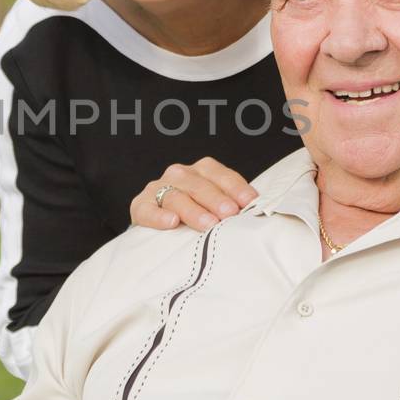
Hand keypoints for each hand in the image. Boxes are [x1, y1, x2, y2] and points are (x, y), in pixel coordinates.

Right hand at [131, 157, 257, 231]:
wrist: (158, 228)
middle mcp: (180, 175)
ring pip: (176, 196)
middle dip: (216, 199)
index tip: (249, 202)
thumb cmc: (194, 218)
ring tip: (208, 224)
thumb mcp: (214, 209)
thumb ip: (231, 207)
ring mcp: (158, 188)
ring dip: (193, 210)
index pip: (220, 175)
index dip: (235, 188)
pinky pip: (148, 209)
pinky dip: (159, 216)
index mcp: (201, 171)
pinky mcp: (140, 205)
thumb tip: (258, 214)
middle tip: (230, 214)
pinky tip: (171, 222)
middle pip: (199, 184)